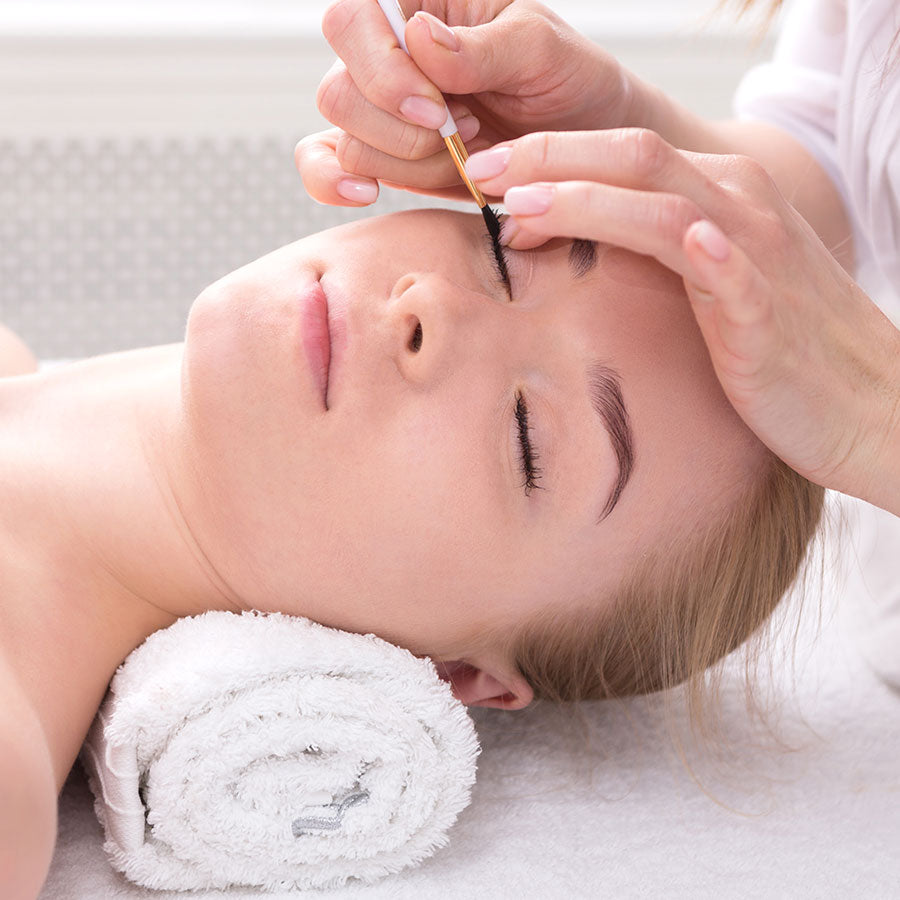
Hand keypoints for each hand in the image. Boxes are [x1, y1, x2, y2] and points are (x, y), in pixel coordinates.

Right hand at [296, 0, 632, 205]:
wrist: (577, 143)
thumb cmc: (565, 79)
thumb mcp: (539, 50)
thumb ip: (481, 47)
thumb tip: (416, 37)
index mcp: (418, 3)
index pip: (351, 20)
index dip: (383, 72)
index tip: (436, 108)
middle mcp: (386, 54)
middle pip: (338, 90)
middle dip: (401, 130)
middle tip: (463, 131)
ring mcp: (379, 109)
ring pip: (347, 141)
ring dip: (408, 163)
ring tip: (463, 153)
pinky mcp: (381, 155)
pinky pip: (326, 165)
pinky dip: (334, 184)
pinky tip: (367, 193)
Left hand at [464, 129, 899, 513]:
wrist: (865, 399)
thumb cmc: (773, 344)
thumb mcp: (708, 282)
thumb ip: (651, 250)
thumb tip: (568, 242)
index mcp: (716, 194)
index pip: (623, 152)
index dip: (549, 152)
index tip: (484, 172)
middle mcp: (737, 205)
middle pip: (632, 155)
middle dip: (548, 156)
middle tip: (476, 171)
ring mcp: (755, 252)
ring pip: (663, 200)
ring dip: (586, 198)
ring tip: (517, 207)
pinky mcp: (767, 308)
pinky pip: (732, 268)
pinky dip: (701, 249)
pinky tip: (679, 242)